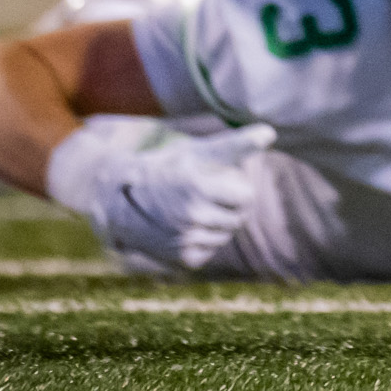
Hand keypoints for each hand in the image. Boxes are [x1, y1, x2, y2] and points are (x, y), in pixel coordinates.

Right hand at [48, 121, 274, 273]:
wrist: (118, 197)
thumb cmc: (168, 167)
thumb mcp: (198, 150)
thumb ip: (236, 144)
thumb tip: (271, 133)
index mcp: (199, 186)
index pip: (247, 196)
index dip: (236, 187)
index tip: (221, 181)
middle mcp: (191, 216)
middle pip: (239, 216)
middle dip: (230, 205)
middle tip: (207, 195)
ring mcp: (184, 239)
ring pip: (226, 234)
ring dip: (219, 222)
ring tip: (194, 209)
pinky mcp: (181, 258)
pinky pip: (210, 250)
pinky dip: (204, 239)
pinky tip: (186, 226)